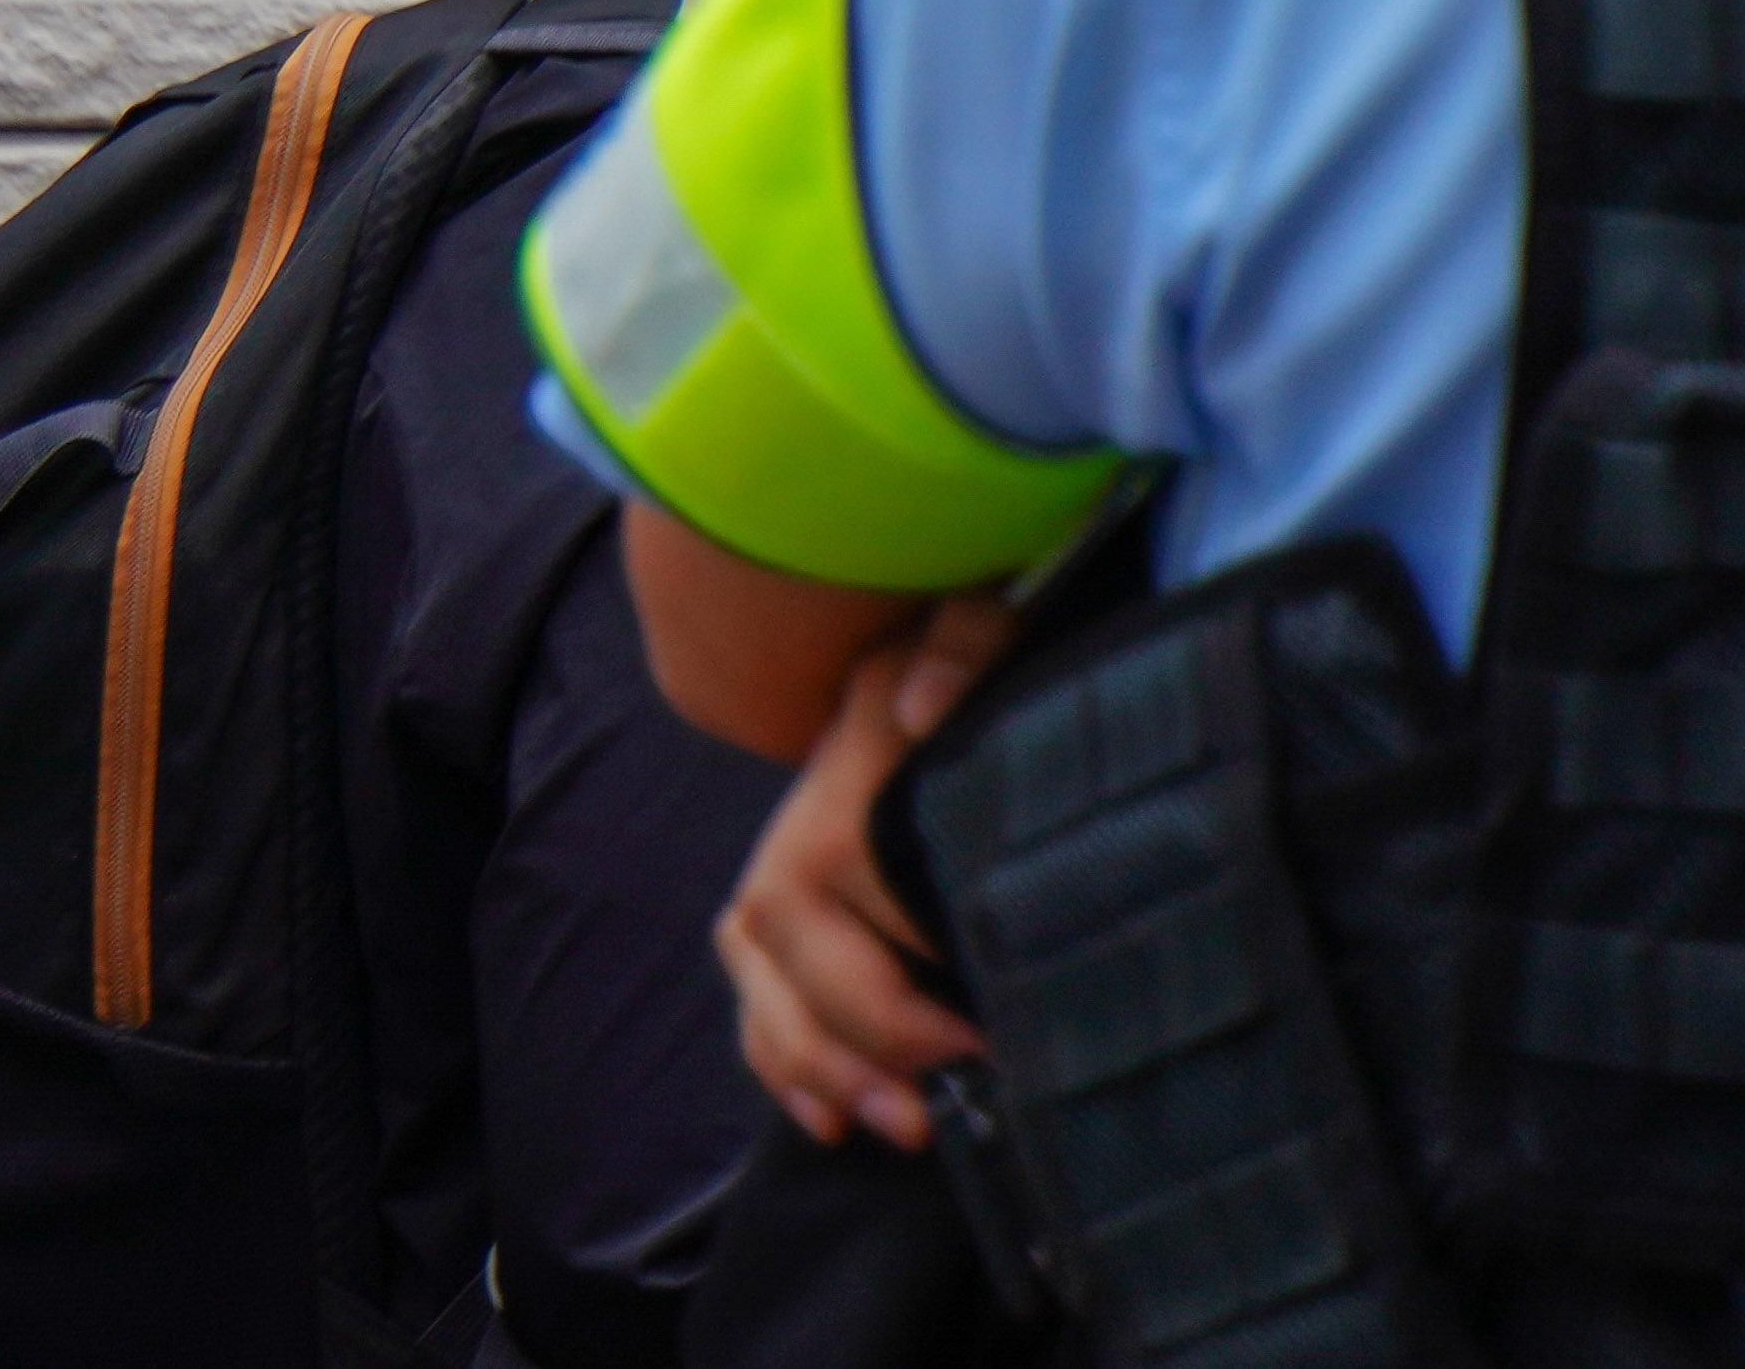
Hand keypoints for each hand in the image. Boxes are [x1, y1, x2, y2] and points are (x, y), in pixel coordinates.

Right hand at [719, 587, 1014, 1145]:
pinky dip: (780, 1063)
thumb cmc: (953, 646)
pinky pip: (754, 999)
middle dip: (866, 1040)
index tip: (990, 1030)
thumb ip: (958, 641)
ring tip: (901, 1128)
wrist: (903, 648)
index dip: (910, 968)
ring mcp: (780, 877)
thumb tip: (922, 708)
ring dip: (820, 1068)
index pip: (856, 881)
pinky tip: (827, 1121)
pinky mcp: (778, 919)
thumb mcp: (970, 614)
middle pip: (797, 952)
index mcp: (845, 774)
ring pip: (766, 987)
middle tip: (953, 1099)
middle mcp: (798, 833)